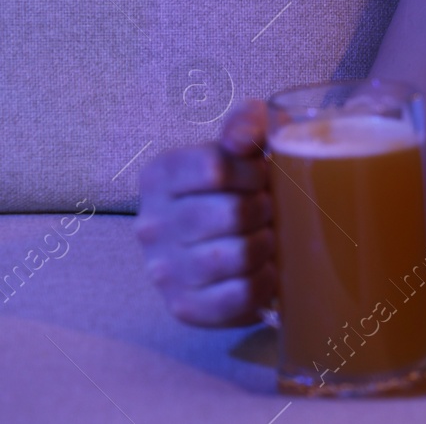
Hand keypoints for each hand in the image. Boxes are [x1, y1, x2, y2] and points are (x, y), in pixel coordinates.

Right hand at [134, 99, 276, 326]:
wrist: (224, 243)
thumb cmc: (237, 188)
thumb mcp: (239, 146)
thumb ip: (245, 124)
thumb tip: (245, 136)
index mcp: (159, 176)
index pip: (216, 168)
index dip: (254, 172)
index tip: (261, 176)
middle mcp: (151, 224)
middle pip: (233, 213)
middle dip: (265, 209)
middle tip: (268, 210)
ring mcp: (164, 270)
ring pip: (238, 255)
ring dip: (266, 244)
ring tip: (266, 236)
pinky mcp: (185, 307)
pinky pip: (239, 296)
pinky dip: (265, 280)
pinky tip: (264, 268)